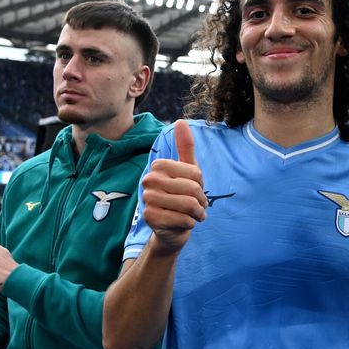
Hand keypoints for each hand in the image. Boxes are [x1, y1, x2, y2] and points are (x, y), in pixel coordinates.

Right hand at [141, 119, 206, 255]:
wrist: (172, 227)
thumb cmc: (182, 195)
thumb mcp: (188, 170)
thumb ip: (185, 147)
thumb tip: (181, 121)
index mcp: (159, 166)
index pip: (195, 173)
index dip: (200, 184)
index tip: (195, 189)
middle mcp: (149, 180)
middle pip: (192, 189)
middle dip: (201, 200)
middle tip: (196, 205)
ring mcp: (148, 199)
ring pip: (188, 204)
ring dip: (197, 213)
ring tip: (192, 214)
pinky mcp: (150, 217)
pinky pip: (183, 219)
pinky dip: (190, 223)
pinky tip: (184, 223)